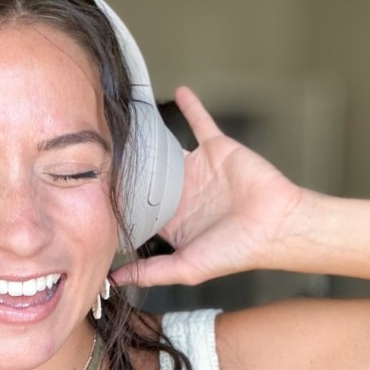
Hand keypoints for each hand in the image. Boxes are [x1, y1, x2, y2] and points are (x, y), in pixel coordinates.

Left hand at [113, 87, 305, 286]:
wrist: (277, 226)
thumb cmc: (236, 251)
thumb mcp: (187, 267)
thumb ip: (151, 271)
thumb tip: (114, 279)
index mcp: (172, 219)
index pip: (137, 207)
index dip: (117, 200)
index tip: (91, 190)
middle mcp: (182, 192)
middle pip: (146, 174)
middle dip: (125, 165)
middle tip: (97, 149)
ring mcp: (199, 168)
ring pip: (166, 147)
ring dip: (150, 136)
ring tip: (125, 120)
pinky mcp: (217, 148)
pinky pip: (201, 122)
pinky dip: (192, 106)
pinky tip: (178, 90)